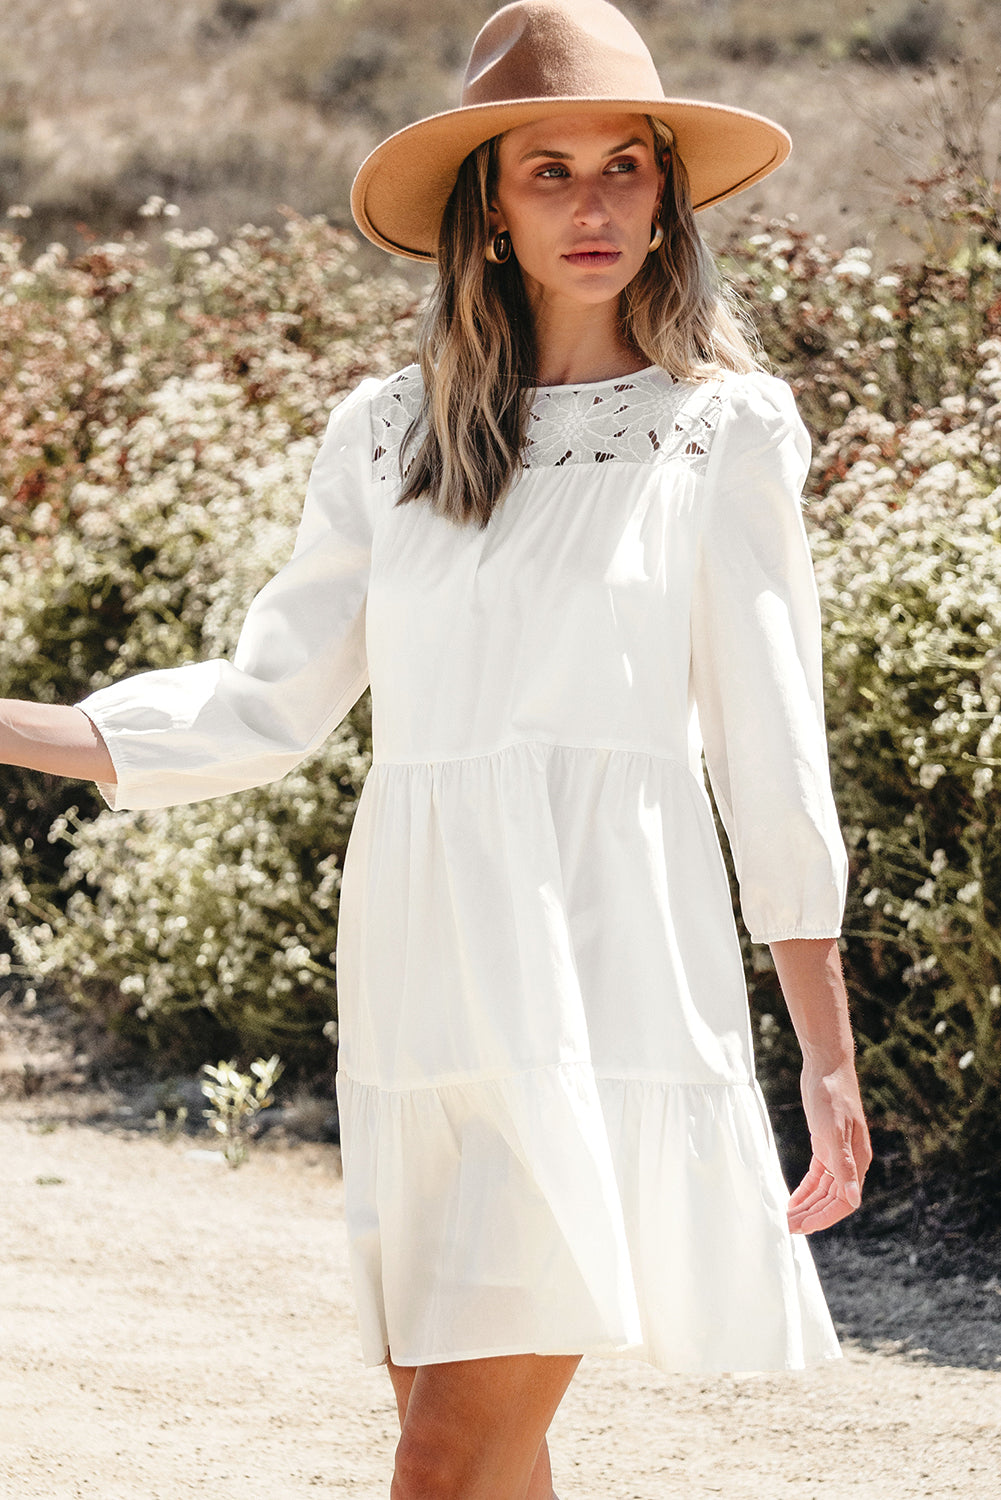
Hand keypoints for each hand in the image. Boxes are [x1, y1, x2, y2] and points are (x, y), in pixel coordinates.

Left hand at [786, 1061, 871, 1234]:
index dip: (824, 1217)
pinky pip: (817, 1176)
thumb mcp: (833, 1131)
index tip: (802, 1227)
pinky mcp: (825, 1146)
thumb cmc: (832, 1096)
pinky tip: (793, 1200)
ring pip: (824, 1190)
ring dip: (807, 1205)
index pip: (844, 1202)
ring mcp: (838, 1154)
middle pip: (832, 1200)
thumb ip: (843, 1167)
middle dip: (812, 1215)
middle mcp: (851, 1162)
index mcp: (857, 1162)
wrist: (826, 1066)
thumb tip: (854, 1200)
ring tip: (787, 1218)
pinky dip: (805, 1189)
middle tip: (787, 1227)